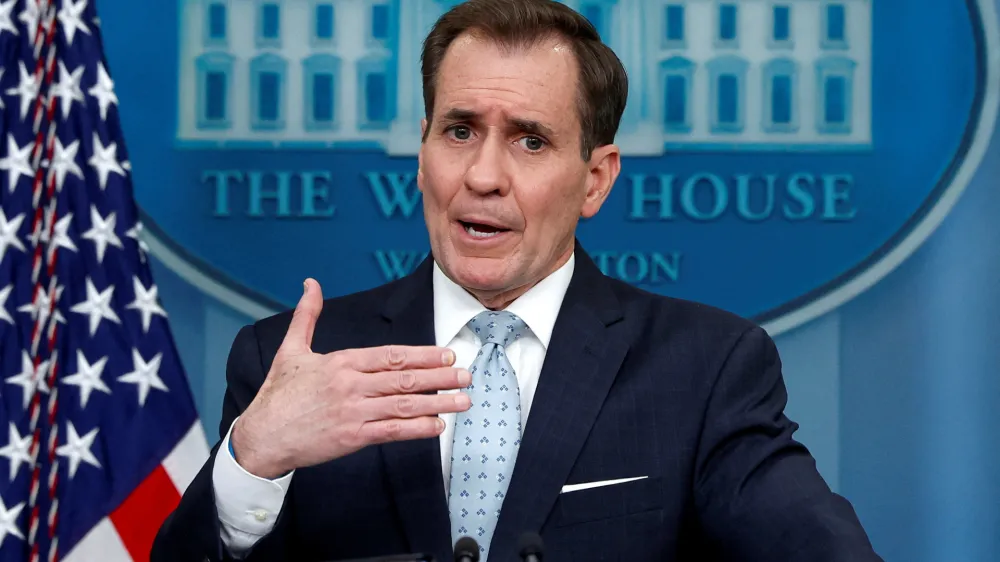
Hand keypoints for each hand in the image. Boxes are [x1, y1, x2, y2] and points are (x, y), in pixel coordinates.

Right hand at [230, 278, 471, 478]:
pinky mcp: (351, 437)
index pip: (390, 355)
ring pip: (404, 405)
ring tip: (462, 401)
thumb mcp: (290, 350)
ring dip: (437, 402)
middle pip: (404, 378)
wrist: (261, 437)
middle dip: (439, 376)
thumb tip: (310, 283)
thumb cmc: (278, 395)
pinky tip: (437, 426)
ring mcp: (353, 411)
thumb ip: (306, 316)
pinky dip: (417, 429)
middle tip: (466, 375)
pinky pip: (392, 431)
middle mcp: (350, 385)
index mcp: (341, 362)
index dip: (422, 355)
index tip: (447, 354)